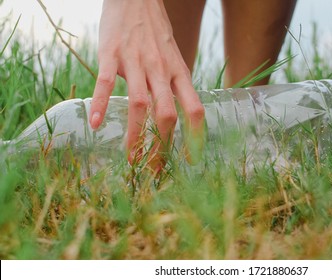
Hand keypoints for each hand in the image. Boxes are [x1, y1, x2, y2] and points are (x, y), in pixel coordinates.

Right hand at [90, 0, 204, 171]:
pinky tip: (96, 124)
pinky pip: (107, 82)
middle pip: (167, 114)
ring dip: (136, 136)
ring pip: (140, 104)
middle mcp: (161, 70)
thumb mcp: (175, 58)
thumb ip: (176, 85)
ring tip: (131, 159)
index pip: (195, 110)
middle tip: (154, 170)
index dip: (196, 137)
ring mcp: (136, 62)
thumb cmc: (156, 32)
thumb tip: (179, 115)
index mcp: (179, 73)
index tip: (190, 160)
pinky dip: (102, 104)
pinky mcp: (112, 53)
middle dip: (162, 147)